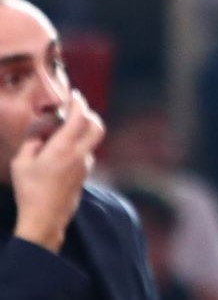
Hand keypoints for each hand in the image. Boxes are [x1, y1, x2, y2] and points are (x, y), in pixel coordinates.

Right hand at [11, 90, 105, 252]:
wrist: (45, 219)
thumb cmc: (30, 191)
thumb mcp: (21, 163)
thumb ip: (32, 144)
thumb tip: (41, 138)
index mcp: (64, 147)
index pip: (80, 117)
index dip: (78, 103)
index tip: (74, 96)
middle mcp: (80, 154)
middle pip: (97, 127)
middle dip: (90, 114)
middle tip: (77, 111)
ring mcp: (85, 166)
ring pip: (91, 142)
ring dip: (82, 133)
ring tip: (62, 134)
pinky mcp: (85, 176)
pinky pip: (85, 155)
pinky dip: (78, 147)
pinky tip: (62, 153)